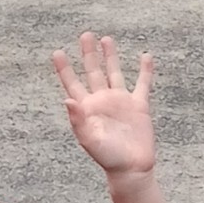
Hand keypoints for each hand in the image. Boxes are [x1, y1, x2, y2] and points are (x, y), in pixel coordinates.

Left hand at [53, 32, 156, 178]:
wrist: (131, 168)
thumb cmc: (106, 157)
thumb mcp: (88, 139)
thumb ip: (77, 120)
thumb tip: (66, 99)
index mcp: (86, 108)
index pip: (72, 83)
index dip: (65, 68)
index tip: (57, 52)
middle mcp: (101, 101)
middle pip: (93, 71)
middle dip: (88, 54)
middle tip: (85, 34)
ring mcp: (120, 101)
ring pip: (114, 72)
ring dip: (110, 56)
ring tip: (106, 39)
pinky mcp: (139, 106)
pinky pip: (142, 84)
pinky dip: (145, 70)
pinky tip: (145, 56)